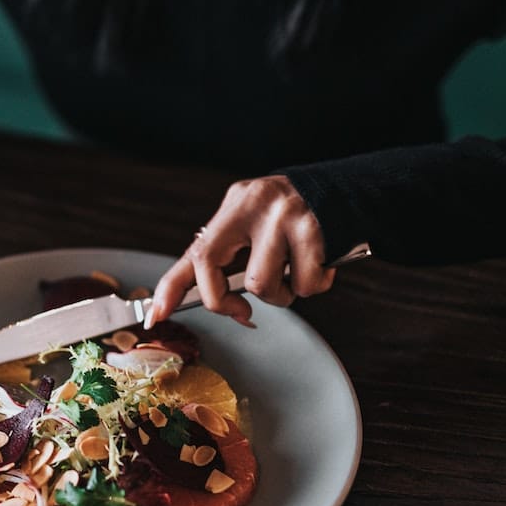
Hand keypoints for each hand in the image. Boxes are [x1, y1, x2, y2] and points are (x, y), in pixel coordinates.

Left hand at [146, 175, 334, 324]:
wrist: (349, 190)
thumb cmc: (298, 219)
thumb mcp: (257, 224)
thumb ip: (236, 256)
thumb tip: (226, 305)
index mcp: (234, 205)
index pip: (194, 251)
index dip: (171, 287)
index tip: (156, 315)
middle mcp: (252, 204)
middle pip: (214, 266)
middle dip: (223, 301)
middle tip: (243, 311)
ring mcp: (281, 215)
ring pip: (263, 285)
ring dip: (283, 295)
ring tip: (297, 274)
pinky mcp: (312, 229)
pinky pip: (305, 284)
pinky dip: (316, 285)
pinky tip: (322, 264)